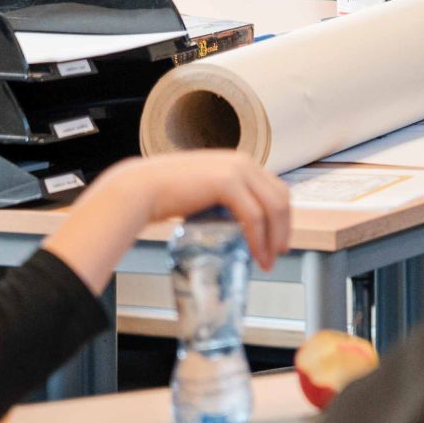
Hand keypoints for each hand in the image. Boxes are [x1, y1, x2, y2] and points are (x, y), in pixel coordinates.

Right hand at [101, 151, 293, 269]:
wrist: (139, 188)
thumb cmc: (165, 194)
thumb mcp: (204, 191)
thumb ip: (221, 199)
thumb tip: (232, 223)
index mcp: (240, 163)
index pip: (275, 189)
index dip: (282, 216)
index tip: (279, 239)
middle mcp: (243, 162)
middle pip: (280, 197)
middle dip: (283, 228)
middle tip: (278, 253)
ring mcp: (237, 170)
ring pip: (272, 207)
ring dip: (275, 237)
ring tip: (268, 260)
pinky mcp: (226, 183)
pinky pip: (253, 216)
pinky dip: (260, 238)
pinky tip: (257, 254)